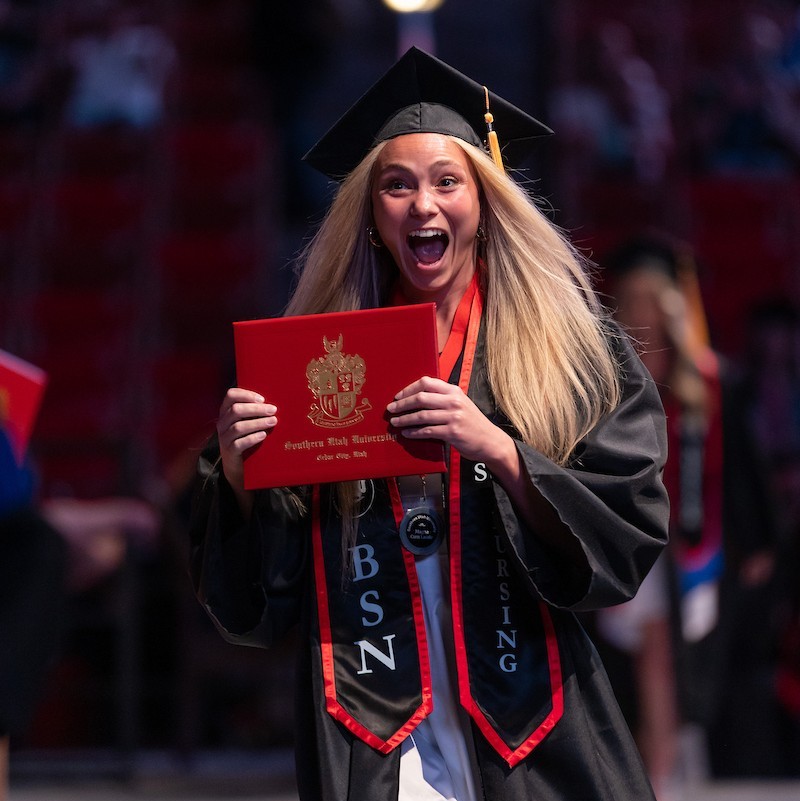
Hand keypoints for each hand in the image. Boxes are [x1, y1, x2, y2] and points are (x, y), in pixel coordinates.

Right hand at [216, 388, 276, 509]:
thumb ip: (255, 411)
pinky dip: (252, 438)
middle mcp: (222, 423)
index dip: (246, 394)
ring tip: (273, 421)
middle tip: (273, 410)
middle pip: (236, 410)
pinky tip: (263, 435)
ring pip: (238, 427)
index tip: (263, 399)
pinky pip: (239, 443)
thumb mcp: (247, 422)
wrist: (237, 465)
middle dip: (256, 409)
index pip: (231, 395)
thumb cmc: (246, 437)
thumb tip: (274, 403)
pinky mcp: (229, 451)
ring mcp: (224, 438)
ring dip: (258, 423)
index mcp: (226, 411)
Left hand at [387, 376, 515, 469]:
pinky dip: (414, 432)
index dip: (409, 389)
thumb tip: (417, 398)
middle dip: (402, 404)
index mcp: (454, 391)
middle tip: (391, 409)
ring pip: (421, 416)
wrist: (490, 441)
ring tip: (395, 422)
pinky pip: (427, 431)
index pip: (427, 382)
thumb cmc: (472, 423)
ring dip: (405, 419)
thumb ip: (443, 398)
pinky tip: (407, 433)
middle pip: (421, 398)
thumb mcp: (461, 404)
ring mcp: (453, 417)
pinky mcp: (452, 432)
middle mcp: (454, 401)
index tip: (398, 396)